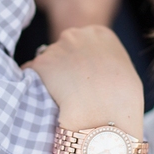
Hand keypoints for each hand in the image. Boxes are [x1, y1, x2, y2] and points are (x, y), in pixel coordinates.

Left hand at [25, 26, 142, 129]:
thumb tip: (94, 66)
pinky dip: (36, 88)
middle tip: (71, 90)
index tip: (84, 78)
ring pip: (47, 64)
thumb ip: (105, 60)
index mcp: (99, 34)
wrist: (106, 120)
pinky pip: (30, 76)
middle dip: (64, 67)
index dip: (82, 63)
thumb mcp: (123, 70)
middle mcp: (76, 35)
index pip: (82, 42)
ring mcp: (56, 48)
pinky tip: (46, 101)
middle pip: (62, 49)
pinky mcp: (40, 65)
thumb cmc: (122, 101)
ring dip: (51, 79)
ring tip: (62, 100)